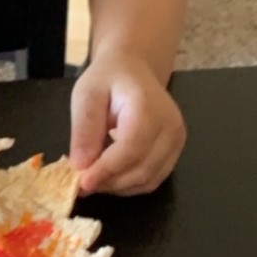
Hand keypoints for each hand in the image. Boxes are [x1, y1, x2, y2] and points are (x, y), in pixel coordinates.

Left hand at [69, 49, 185, 195]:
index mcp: (148, 107)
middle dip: (109, 182)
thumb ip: (84, 130)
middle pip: (141, 170)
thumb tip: (81, 166)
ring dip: (118, 187)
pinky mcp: (175, 151)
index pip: (130, 149)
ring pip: (148, 180)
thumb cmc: (108, 78)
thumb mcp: (86, 95)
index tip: (81, 183)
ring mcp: (176, 140)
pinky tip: (110, 177)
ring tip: (93, 180)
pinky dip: (129, 185)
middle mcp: (170, 126)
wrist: (133, 69)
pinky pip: (153, 179)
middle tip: (81, 185)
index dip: (106, 170)